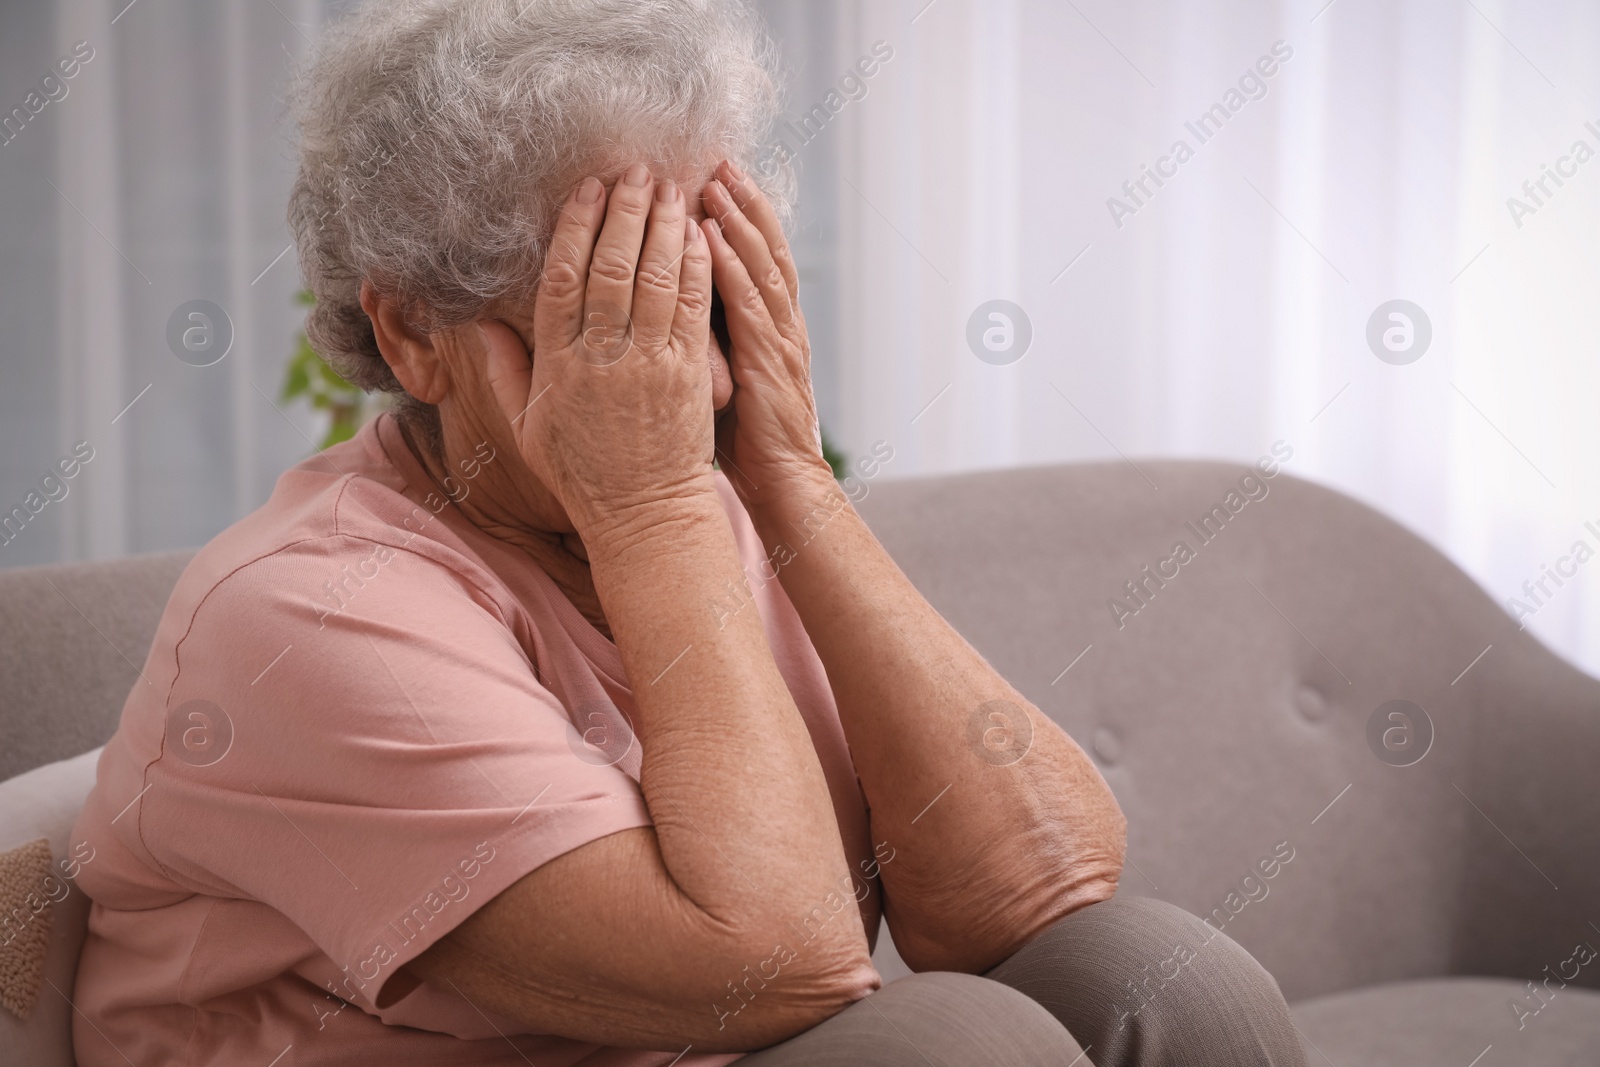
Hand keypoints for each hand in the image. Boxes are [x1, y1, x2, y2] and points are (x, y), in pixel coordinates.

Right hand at [481, 166, 718, 544]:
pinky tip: (698, 234)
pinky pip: (691, 309)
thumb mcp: (527, 427)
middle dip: (625, 211)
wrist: (644, 516)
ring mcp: (648, 366)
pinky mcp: (687, 377)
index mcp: (557, 366)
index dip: (575, 226)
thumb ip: (503, 371)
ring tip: (671, 186)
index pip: (562, 279)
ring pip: (654, 279)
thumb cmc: (583, 475)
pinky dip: (695, 266)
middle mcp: (601, 359)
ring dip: (663, 226)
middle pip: (610, 266)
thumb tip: (477, 323)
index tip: (587, 189)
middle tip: (636, 169)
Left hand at [702, 162, 836, 512]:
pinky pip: (748, 306)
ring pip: (759, 266)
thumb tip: (664, 305)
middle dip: (741, 202)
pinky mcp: (769, 363)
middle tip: (716, 160)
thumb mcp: (718, 375)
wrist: (784, 483)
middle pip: (762, 249)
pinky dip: (729, 266)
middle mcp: (779, 324)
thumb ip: (701, 336)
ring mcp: (779, 341)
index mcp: (769, 327)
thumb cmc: (742, 438)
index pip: (754, 257)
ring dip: (736, 220)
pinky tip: (709, 236)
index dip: (738, 216)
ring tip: (713, 181)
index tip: (711, 177)